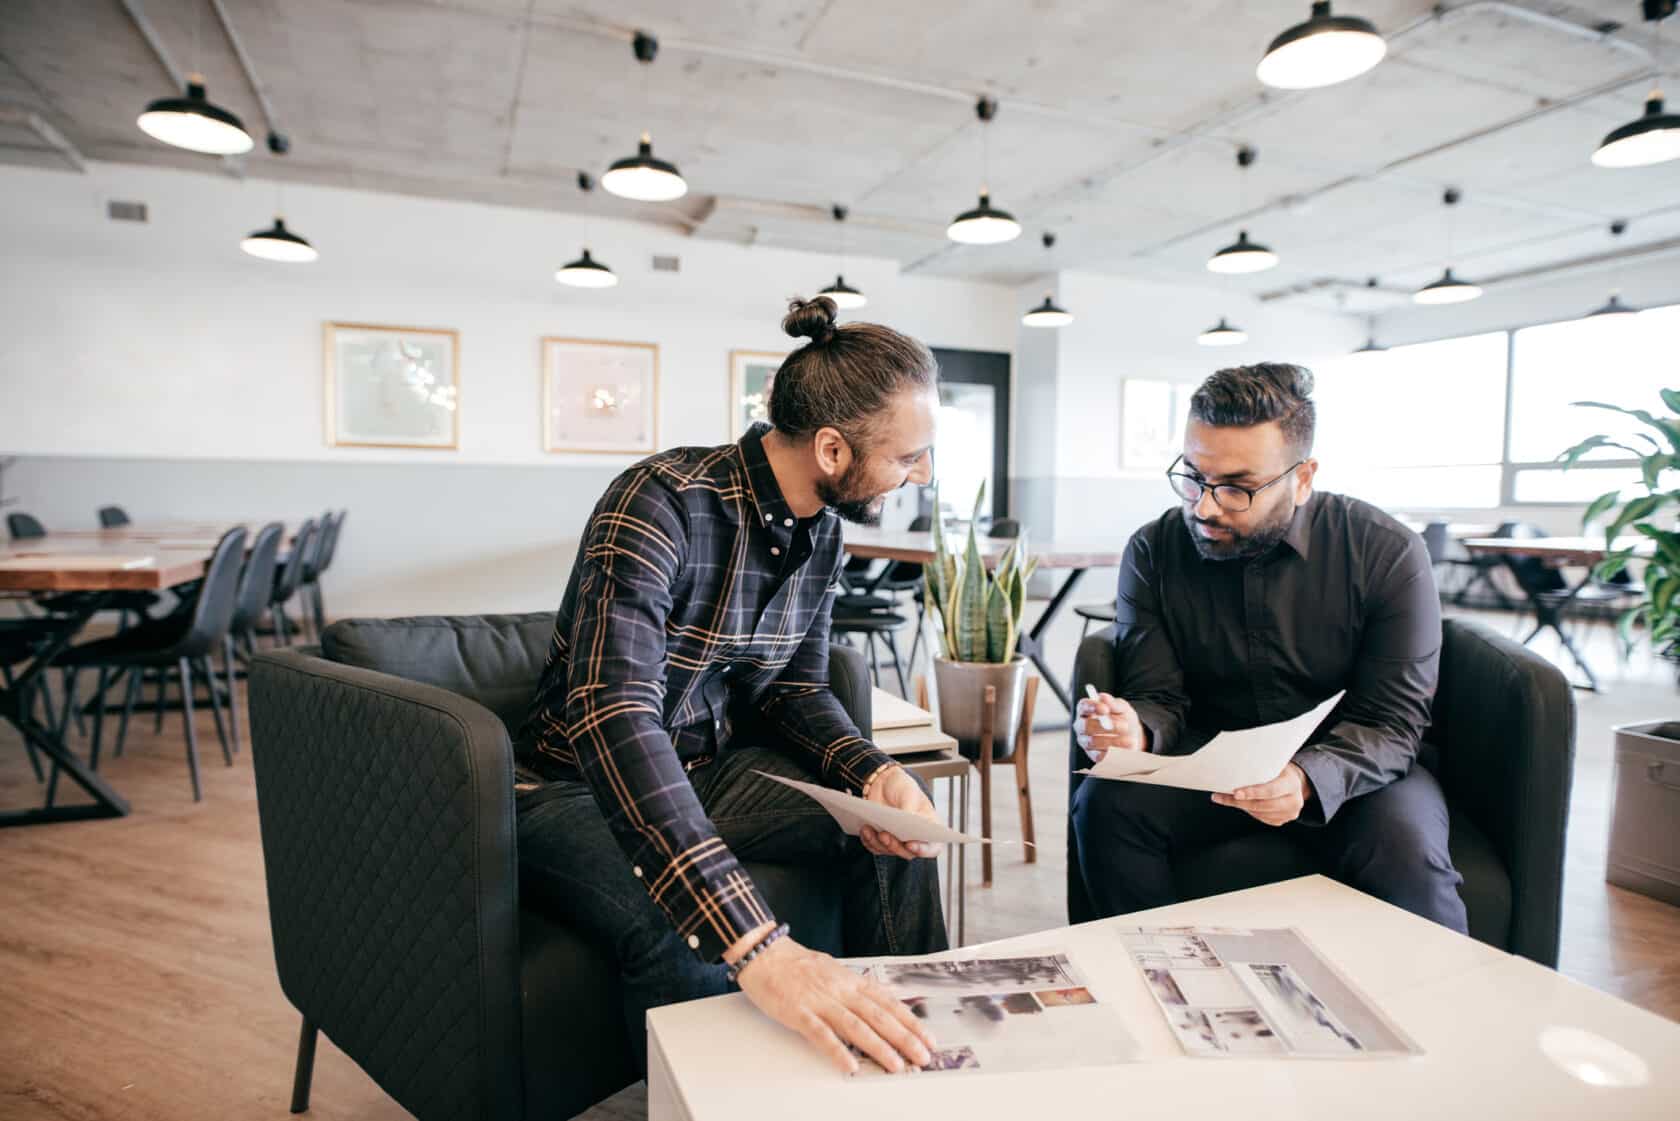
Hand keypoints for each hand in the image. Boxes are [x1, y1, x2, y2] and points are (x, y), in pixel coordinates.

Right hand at [736, 936, 936, 1074]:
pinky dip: (837, 1050)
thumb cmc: (796, 964)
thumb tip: (876, 1002)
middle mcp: (840, 991)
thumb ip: (853, 988)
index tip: (928, 1037)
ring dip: (879, 1047)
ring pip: (856, 1026)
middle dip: (904, 1038)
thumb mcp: (832, 971)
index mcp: (850, 981)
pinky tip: (850, 1065)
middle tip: (924, 1056)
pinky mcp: (799, 1013)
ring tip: (896, 1065)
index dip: (910, 1021)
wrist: (764, 953)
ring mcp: (820, 1002)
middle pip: (879, 1016)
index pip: (887, 1002)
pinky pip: (821, 1034)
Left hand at [860, 765, 939, 859]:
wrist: (884, 782)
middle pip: (907, 853)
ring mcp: (897, 840)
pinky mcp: (882, 840)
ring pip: (889, 852)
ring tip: (869, 828)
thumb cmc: (902, 787)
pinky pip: (875, 848)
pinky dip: (869, 841)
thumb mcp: (910, 794)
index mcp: (928, 827)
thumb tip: (908, 824)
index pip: (932, 847)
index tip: (910, 844)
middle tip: (884, 834)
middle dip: (894, 846)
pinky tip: (864, 829)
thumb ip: (910, 809)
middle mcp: (914, 838)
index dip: (923, 850)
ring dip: (878, 843)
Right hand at [1074, 692, 1147, 760]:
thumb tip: (1103, 697)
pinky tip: (1126, 749)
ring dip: (1113, 741)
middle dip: (1103, 726)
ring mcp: (1086, 742)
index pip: (1083, 706)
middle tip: (1123, 726)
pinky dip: (1114, 753)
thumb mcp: (1122, 708)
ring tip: (1131, 740)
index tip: (1105, 709)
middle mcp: (1082, 726)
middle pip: (1084, 726)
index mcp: (1086, 710)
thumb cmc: (1123, 718)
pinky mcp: (1093, 755)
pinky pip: (1100, 756)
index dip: (1092, 707)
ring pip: (1093, 742)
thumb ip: (1113, 703)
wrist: (1132, 736)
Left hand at [1213, 762, 1310, 825]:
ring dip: (1239, 806)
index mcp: (1292, 784)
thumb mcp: (1276, 764)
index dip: (1252, 793)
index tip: (1236, 793)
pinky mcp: (1281, 820)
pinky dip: (1248, 810)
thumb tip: (1236, 766)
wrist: (1296, 783)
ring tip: (1223, 798)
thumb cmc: (1281, 771)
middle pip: (1262, 805)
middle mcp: (1294, 801)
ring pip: (1259, 813)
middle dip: (1240, 802)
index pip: (1271, 790)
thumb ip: (1262, 767)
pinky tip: (1239, 803)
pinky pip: (1260, 818)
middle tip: (1221, 796)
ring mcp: (1289, 813)